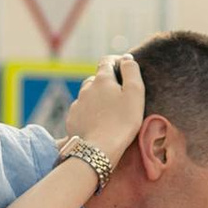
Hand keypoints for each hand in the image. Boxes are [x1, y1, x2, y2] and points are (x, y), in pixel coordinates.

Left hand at [64, 51, 144, 170]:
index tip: (124, 68)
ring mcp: (77, 104)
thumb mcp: (135, 93)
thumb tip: (126, 58)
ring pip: (87, 96)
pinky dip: (89, 113)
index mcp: (102, 80)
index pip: (106, 61)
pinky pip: (81, 111)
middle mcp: (86, 88)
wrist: (99, 149)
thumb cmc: (122, 121)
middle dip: (106, 83)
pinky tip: (97, 124)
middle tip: (119, 97)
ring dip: (96, 99)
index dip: (116, 62)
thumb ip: (131, 71)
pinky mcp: (72, 119)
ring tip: (108, 113)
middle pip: (96, 79)